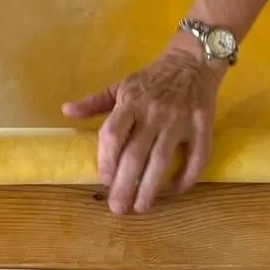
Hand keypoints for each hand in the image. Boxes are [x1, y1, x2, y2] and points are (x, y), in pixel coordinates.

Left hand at [62, 37, 224, 214]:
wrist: (192, 61)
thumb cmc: (152, 79)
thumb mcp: (120, 85)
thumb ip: (94, 102)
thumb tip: (66, 111)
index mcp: (131, 104)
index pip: (113, 135)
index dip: (106, 160)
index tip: (105, 179)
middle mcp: (154, 114)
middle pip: (135, 154)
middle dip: (124, 184)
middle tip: (117, 207)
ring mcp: (180, 121)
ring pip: (162, 160)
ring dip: (150, 187)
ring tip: (141, 207)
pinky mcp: (203, 126)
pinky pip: (197, 156)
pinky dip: (187, 176)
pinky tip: (176, 190)